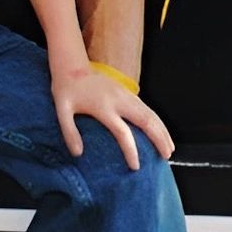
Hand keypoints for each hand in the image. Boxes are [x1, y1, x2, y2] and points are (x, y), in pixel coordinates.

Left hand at [50, 66, 174, 169]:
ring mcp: (125, 95)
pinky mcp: (126, 92)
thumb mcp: (61, 110)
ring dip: (162, 129)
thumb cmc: (66, 89)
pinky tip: (160, 130)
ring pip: (150, 113)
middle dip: (158, 138)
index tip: (136, 167)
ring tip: (169, 147)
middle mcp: (119, 100)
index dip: (131, 151)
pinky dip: (157, 121)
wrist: (71, 65)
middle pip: (146, 120)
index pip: (122, 132)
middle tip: (166, 156)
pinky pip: (146, 108)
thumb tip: (77, 153)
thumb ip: (69, 132)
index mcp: (104, 107)